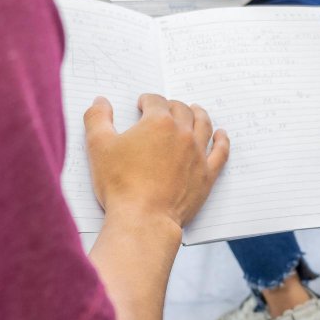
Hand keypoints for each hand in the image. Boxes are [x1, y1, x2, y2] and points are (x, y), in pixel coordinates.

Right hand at [84, 95, 229, 228]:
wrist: (143, 218)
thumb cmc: (120, 184)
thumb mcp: (98, 146)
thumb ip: (97, 118)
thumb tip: (100, 101)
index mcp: (159, 122)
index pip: (156, 101)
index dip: (147, 100)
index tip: (142, 104)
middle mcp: (183, 134)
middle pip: (181, 110)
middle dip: (171, 106)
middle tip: (164, 109)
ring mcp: (197, 154)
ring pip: (203, 125)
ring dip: (198, 114)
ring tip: (195, 110)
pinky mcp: (207, 174)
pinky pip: (220, 152)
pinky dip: (222, 141)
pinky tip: (221, 135)